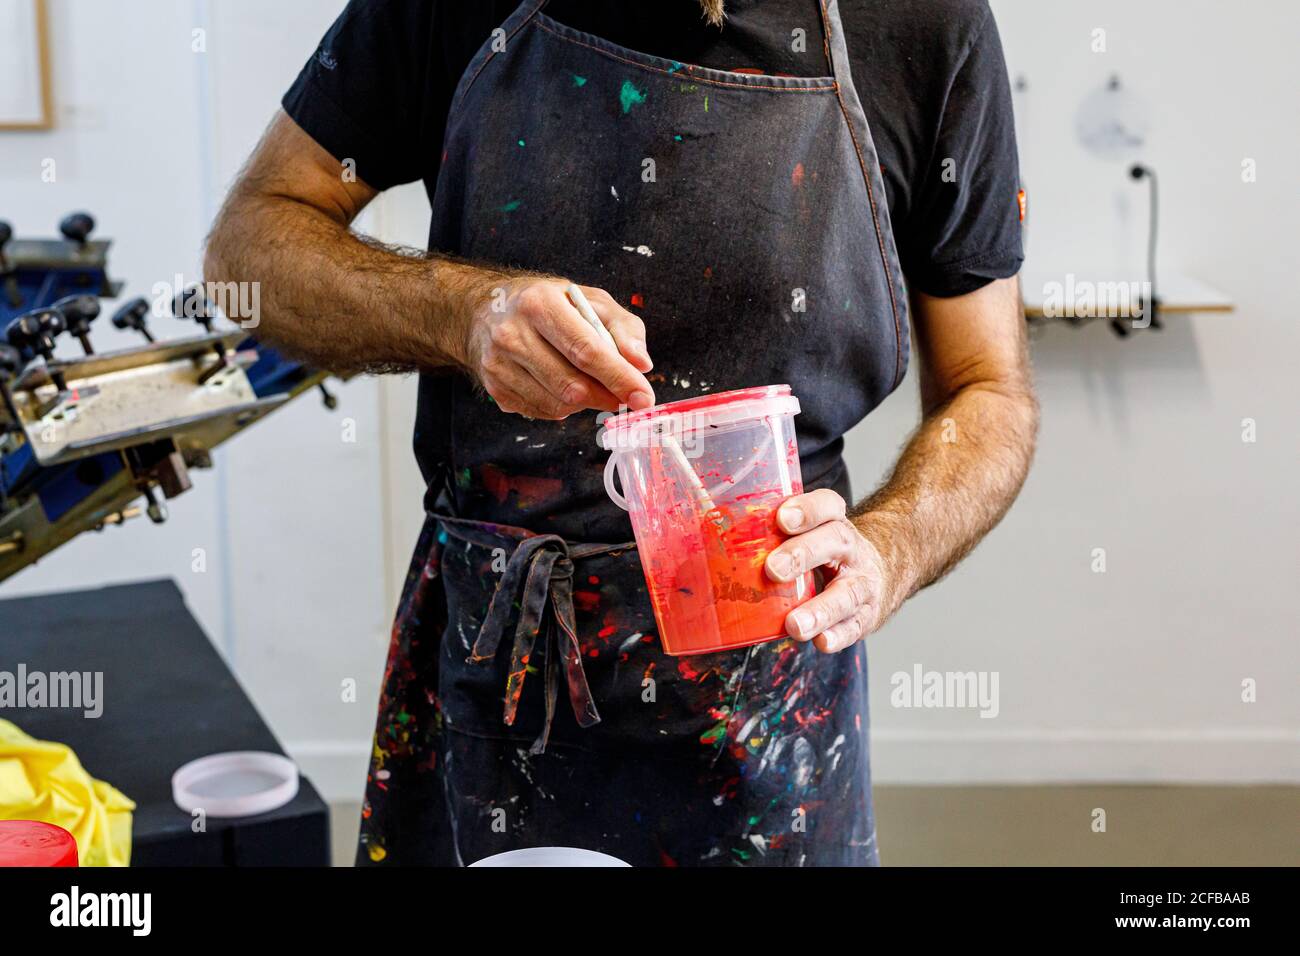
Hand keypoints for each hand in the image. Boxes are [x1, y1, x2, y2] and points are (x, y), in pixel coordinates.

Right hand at [465, 276, 654, 418]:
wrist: (486, 310)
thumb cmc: (548, 304)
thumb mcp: (590, 300)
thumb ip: (623, 327)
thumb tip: (641, 364)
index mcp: (539, 304)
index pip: (586, 350)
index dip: (619, 378)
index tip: (644, 397)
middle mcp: (512, 334)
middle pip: (572, 384)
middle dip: (607, 396)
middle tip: (624, 396)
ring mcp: (499, 365)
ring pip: (558, 404)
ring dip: (586, 402)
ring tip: (591, 384)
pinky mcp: (495, 388)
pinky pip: (543, 412)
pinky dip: (564, 406)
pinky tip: (564, 385)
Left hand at [764, 489, 892, 652]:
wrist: (880, 573)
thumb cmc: (826, 552)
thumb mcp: (809, 533)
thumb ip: (771, 534)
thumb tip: (707, 539)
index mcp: (833, 522)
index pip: (826, 505)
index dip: (807, 509)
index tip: (782, 518)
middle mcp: (851, 549)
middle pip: (834, 542)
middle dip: (803, 555)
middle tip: (773, 569)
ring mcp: (862, 583)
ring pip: (846, 593)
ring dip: (820, 610)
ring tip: (795, 624)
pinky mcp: (867, 614)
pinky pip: (854, 625)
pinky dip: (838, 635)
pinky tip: (821, 641)